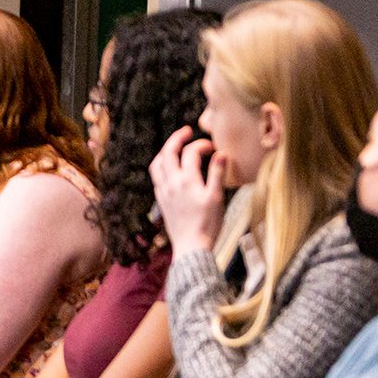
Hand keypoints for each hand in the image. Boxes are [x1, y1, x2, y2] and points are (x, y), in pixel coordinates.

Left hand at [150, 125, 225, 253]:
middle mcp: (171, 183)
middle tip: (187, 131)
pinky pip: (156, 177)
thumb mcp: (217, 198)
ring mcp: (163, 191)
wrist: (191, 246)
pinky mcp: (161, 200)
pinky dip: (162, 166)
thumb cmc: (208, 224)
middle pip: (168, 152)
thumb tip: (221, 154)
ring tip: (175, 147)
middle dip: (177, 138)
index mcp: (187, 180)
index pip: (190, 152)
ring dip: (165, 151)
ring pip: (157, 164)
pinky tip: (170, 168)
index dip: (202, 145)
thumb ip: (218, 174)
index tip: (213, 147)